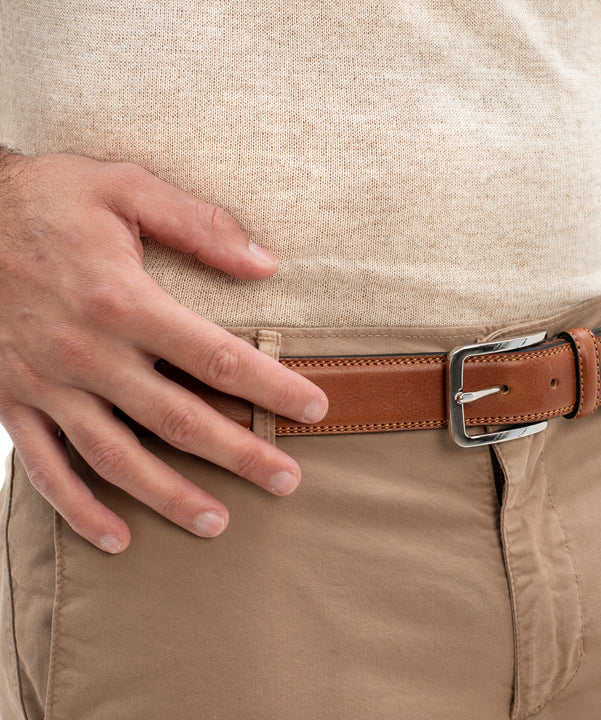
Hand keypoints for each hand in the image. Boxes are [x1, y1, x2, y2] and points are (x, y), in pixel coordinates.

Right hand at [0, 150, 327, 552]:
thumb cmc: (46, 200)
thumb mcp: (125, 188)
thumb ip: (198, 225)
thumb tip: (265, 263)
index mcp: (123, 301)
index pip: (217, 356)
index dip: (272, 386)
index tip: (314, 408)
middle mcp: (87, 353)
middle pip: (178, 418)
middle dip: (239, 454)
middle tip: (287, 480)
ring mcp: (46, 386)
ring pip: (117, 457)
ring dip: (169, 495)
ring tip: (218, 522)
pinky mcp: (12, 403)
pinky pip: (46, 468)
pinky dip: (79, 509)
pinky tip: (116, 538)